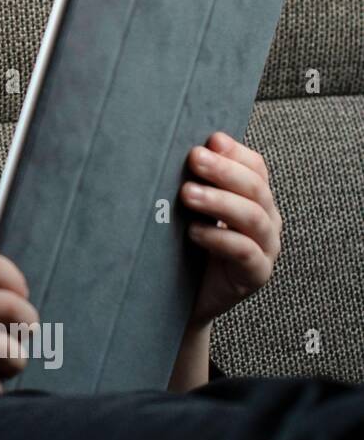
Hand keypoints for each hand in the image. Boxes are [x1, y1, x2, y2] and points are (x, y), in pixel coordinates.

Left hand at [181, 131, 281, 324]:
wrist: (181, 300)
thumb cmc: (185, 248)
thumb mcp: (188, 211)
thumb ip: (192, 183)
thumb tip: (175, 149)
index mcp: (254, 199)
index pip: (255, 168)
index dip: (235, 153)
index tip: (209, 139)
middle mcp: (265, 221)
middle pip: (255, 188)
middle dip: (223, 170)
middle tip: (194, 158)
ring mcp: (265, 249)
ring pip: (253, 217)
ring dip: (219, 202)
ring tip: (188, 194)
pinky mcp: (255, 275)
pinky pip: (246, 253)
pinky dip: (220, 239)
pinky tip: (195, 232)